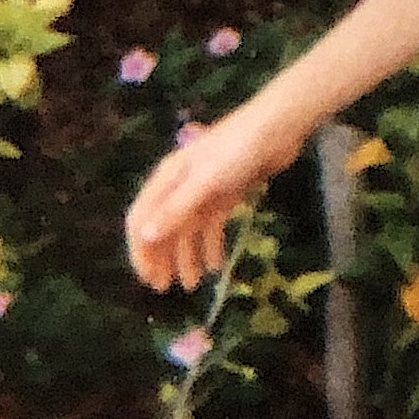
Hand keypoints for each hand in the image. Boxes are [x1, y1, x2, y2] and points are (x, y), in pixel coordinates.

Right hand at [125, 115, 288, 292]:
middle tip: (165, 289)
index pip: (141, 219)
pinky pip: (211, 226)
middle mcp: (180, 185)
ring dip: (187, 257)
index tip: (148, 279)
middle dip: (162, 258)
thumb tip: (145, 237)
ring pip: (187, 230)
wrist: (277, 128)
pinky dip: (211, 246)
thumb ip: (176, 209)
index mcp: (167, 179)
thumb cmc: (237, 150)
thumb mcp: (205, 182)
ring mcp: (203, 190)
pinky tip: (217, 266)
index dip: (141, 251)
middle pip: (162, 227)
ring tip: (193, 284)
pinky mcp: (225, 194)